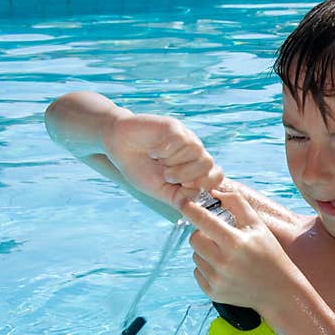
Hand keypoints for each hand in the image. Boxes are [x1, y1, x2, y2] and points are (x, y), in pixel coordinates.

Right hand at [102, 113, 223, 210]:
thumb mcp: (160, 191)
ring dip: (174, 162)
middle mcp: (194, 153)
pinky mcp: (174, 127)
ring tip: (158, 161)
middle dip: (187, 175)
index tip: (182, 187)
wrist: (118, 146)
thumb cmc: (140, 168)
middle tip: (167, 175)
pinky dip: (165, 149)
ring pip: (196, 151)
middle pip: (208, 164)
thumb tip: (197, 207)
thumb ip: (180, 199)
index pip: (215, 177)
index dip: (202, 184)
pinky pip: (180, 139)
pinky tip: (154, 150)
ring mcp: (185, 138)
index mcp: (195, 170)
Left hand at [180, 187, 300, 313]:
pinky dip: (207, 268)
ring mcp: (217, 280)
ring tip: (226, 256)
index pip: (202, 220)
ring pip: (195, 256)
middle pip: (194, 239)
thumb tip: (213, 192)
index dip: (190, 209)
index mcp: (235, 243)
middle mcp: (224, 263)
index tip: (184, 202)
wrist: (278, 290)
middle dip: (202, 233)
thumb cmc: (269, 254)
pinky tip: (225, 270)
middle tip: (217, 236)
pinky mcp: (213, 292)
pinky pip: (198, 272)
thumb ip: (236, 203)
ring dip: (205, 252)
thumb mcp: (258, 226)